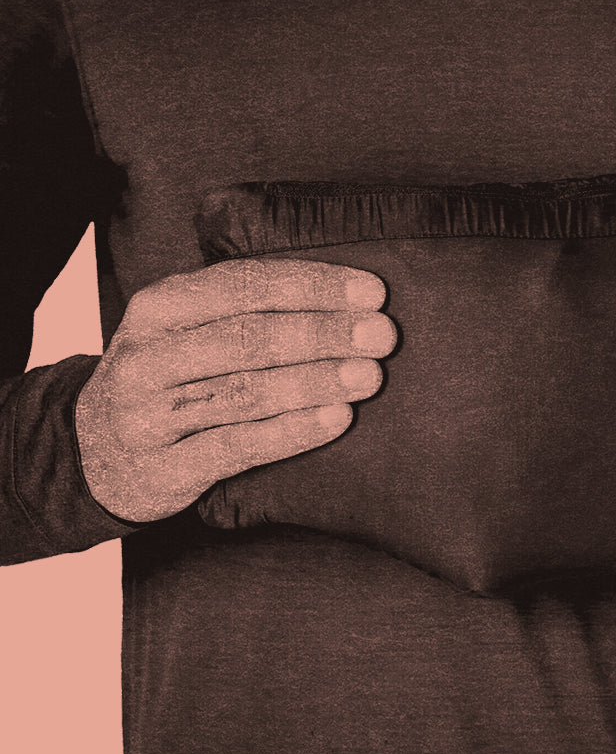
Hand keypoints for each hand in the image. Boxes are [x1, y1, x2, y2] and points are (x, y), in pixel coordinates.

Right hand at [75, 258, 396, 521]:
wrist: (95, 454)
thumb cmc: (170, 380)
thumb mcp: (186, 331)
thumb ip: (246, 310)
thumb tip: (349, 299)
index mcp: (159, 308)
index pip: (244, 284)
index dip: (314, 286)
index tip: (372, 292)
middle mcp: (147, 357)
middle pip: (248, 337)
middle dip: (324, 333)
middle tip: (383, 336)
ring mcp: (149, 416)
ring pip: (245, 392)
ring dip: (316, 381)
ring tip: (370, 376)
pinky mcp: (164, 469)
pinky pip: (238, 447)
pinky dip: (293, 431)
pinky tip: (338, 420)